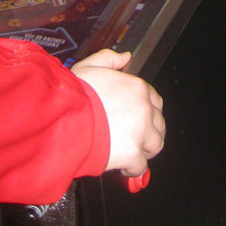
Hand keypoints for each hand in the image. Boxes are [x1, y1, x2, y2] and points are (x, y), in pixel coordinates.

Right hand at [72, 49, 164, 177]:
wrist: (66, 118)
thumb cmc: (75, 95)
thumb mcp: (90, 66)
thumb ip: (110, 59)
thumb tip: (125, 57)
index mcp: (137, 88)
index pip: (155, 101)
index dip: (148, 112)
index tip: (141, 119)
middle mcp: (144, 108)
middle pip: (159, 123)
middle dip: (149, 132)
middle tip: (137, 138)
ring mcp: (141, 131)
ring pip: (155, 145)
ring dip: (145, 150)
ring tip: (132, 153)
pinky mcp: (132, 153)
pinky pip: (141, 166)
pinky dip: (133, 169)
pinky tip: (124, 166)